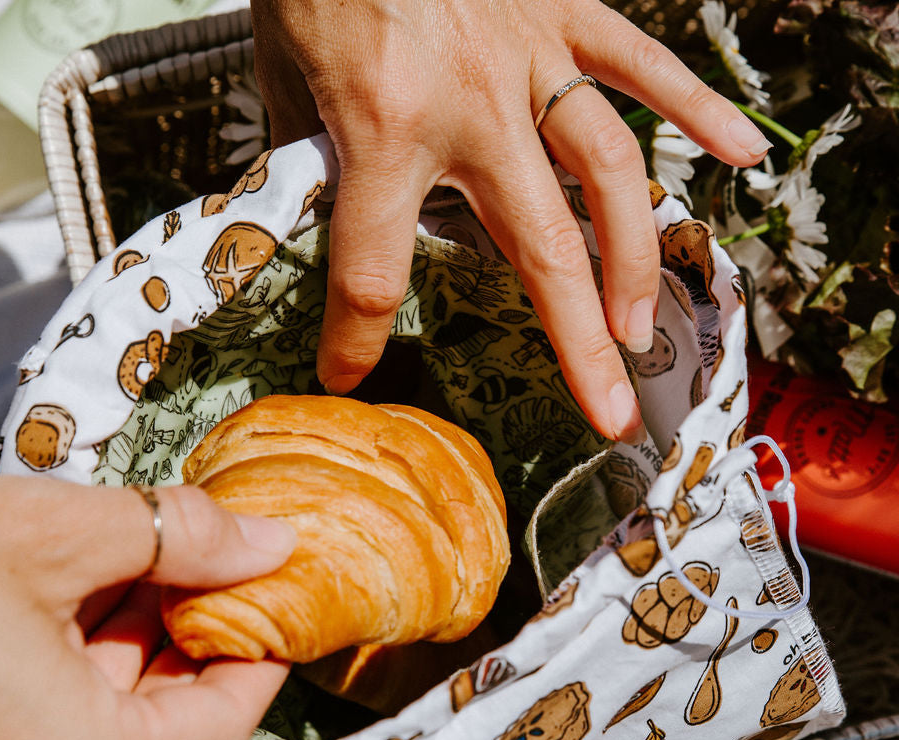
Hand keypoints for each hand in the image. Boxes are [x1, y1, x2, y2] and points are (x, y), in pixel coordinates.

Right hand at [0, 463, 295, 739]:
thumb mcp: (52, 530)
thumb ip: (181, 536)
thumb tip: (271, 542)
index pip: (224, 718)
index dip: (259, 642)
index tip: (270, 583)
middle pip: (158, 718)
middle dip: (183, 627)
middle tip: (194, 546)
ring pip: (95, 719)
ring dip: (123, 637)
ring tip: (125, 553)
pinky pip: (34, 727)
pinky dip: (64, 662)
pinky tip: (59, 591)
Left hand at [251, 0, 770, 441]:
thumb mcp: (286, 80)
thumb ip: (318, 158)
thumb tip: (331, 210)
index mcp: (381, 131)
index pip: (372, 270)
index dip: (356, 338)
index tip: (349, 375)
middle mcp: (469, 110)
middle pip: (538, 250)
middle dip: (578, 343)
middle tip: (611, 411)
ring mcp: (527, 60)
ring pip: (608, 175)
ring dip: (634, 260)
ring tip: (644, 329)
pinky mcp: (561, 12)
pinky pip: (640, 64)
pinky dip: (696, 108)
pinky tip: (742, 157)